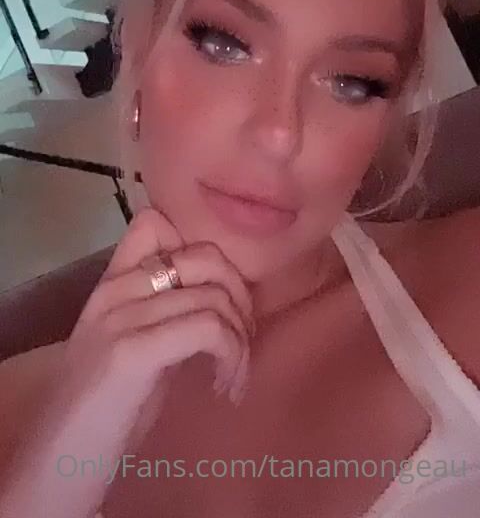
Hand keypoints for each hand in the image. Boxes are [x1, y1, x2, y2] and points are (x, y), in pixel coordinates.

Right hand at [68, 206, 253, 408]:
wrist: (57, 459)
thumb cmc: (103, 408)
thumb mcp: (133, 343)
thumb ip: (163, 311)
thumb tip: (220, 296)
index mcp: (112, 283)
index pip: (157, 223)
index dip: (204, 253)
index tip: (220, 299)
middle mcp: (115, 289)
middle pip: (206, 257)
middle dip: (241, 297)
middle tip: (242, 341)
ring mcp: (121, 317)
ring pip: (215, 297)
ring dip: (241, 341)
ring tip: (233, 376)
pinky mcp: (132, 352)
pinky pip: (209, 329)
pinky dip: (232, 357)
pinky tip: (225, 387)